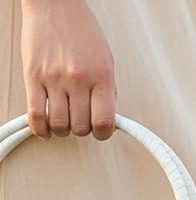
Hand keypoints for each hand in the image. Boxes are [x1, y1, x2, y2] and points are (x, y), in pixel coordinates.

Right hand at [20, 0, 115, 139]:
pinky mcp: (33, 77)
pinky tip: (45, 129)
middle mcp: (78, 78)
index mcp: (101, 76)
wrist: (54, 3)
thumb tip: (106, 118)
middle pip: (81, 128)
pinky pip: (36, 116)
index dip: (102, 133)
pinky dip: (41, 129)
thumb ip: (106, 91)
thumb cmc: (80, 29)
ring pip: (59, 126)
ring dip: (62, 130)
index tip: (100, 131)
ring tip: (64, 120)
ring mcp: (54, 79)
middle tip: (80, 120)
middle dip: (81, 129)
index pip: (104, 122)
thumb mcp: (106, 60)